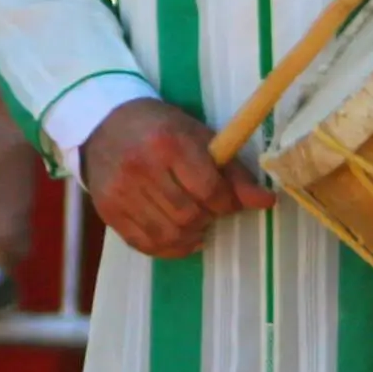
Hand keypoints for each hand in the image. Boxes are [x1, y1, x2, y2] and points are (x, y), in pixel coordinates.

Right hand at [78, 97, 274, 260]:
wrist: (106, 123)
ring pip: (168, 235)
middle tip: (210, 210)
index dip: (227, 204)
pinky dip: (168, 248)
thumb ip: (233, 172)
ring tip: (195, 223)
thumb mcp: (200, 138)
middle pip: (189, 216)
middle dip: (208, 219)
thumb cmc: (161, 128)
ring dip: (191, 236)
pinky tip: (178, 236)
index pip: (209, 190)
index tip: (229, 202)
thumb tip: (266, 202)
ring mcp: (121, 192)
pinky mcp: (108, 211)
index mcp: (168, 143)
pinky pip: (145, 244)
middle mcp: (141, 168)